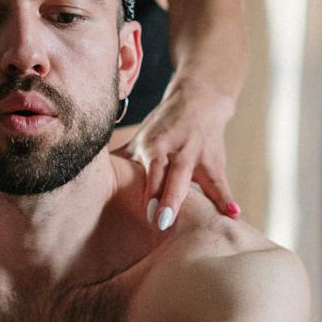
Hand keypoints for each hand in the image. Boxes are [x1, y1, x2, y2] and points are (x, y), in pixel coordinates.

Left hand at [115, 76, 238, 228]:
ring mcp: (199, 155)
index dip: (148, 188)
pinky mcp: (216, 163)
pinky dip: (227, 198)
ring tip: (213, 220)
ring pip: (202, 178)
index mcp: (155, 144)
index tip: (145, 212)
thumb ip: (121, 163)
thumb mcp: (140, 140)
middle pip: (174, 175)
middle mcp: (178, 149)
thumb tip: (85, 181)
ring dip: (207, 199)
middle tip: (162, 222)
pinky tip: (235, 215)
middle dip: (168, 197)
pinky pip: (221, 183)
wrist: (200, 100)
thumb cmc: (163, 128)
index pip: (152, 168)